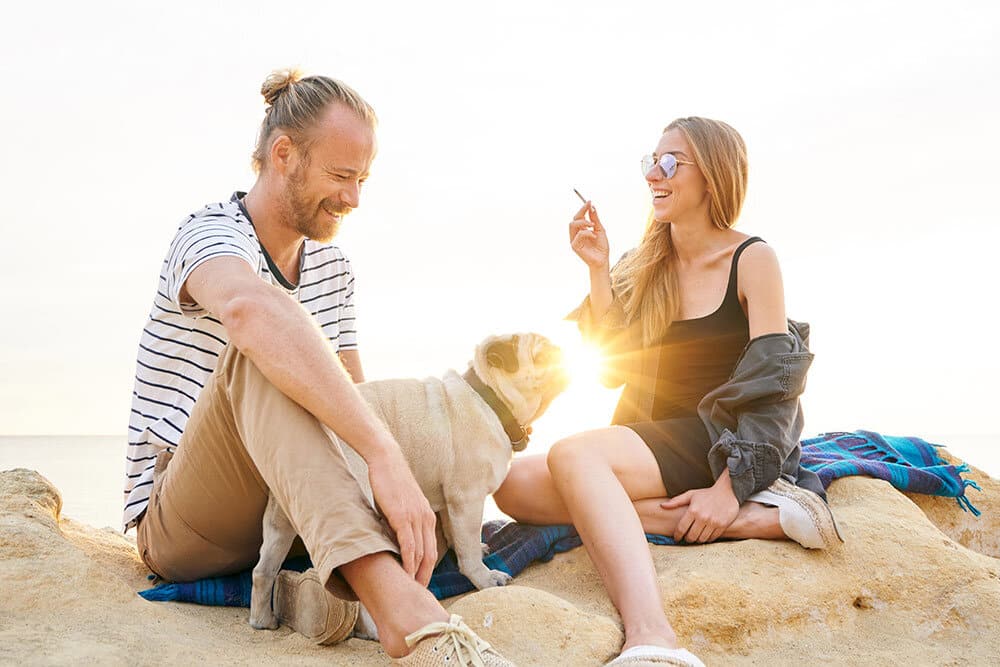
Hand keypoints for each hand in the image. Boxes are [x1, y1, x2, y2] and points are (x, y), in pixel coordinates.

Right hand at [367, 448, 437, 585]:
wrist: (386, 460)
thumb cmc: (390, 482)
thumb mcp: (401, 506)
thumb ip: (401, 523)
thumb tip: (393, 540)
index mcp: (428, 517)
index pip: (432, 550)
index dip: (427, 569)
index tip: (420, 582)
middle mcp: (426, 518)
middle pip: (430, 556)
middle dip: (424, 576)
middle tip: (417, 592)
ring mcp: (415, 517)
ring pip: (420, 553)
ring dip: (415, 573)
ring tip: (409, 587)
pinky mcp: (402, 516)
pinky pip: (408, 545)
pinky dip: (407, 561)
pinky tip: (404, 573)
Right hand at [569, 201, 608, 269]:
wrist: (603, 260)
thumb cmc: (601, 246)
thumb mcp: (600, 229)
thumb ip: (595, 219)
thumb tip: (592, 207)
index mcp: (581, 230)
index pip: (579, 216)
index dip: (583, 208)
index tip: (589, 201)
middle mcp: (576, 234)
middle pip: (574, 219)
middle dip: (581, 211)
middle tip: (589, 207)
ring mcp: (574, 240)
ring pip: (572, 225)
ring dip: (583, 222)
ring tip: (592, 225)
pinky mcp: (574, 246)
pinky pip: (578, 235)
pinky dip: (587, 232)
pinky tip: (594, 235)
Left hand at [661, 483, 738, 543]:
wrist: (728, 492)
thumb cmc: (706, 494)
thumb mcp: (690, 495)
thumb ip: (676, 501)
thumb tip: (662, 506)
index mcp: (693, 510)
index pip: (681, 528)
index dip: (677, 535)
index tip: (676, 538)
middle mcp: (703, 517)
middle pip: (691, 536)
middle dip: (687, 539)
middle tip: (686, 538)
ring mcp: (713, 522)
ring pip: (701, 539)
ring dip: (697, 540)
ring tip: (696, 537)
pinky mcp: (722, 526)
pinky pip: (712, 538)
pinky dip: (707, 539)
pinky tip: (705, 535)